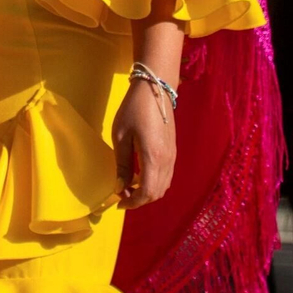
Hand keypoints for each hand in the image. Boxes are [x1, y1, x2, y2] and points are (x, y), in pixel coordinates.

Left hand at [112, 81, 176, 208]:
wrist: (155, 90)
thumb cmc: (133, 110)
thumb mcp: (120, 136)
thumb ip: (122, 164)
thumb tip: (120, 187)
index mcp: (154, 158)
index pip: (147, 192)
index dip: (133, 202)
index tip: (119, 202)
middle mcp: (167, 161)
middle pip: (157, 193)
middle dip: (139, 199)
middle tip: (121, 194)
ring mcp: (173, 156)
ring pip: (164, 186)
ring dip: (147, 192)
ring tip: (129, 186)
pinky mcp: (173, 151)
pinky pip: (166, 176)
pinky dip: (154, 183)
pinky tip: (140, 175)